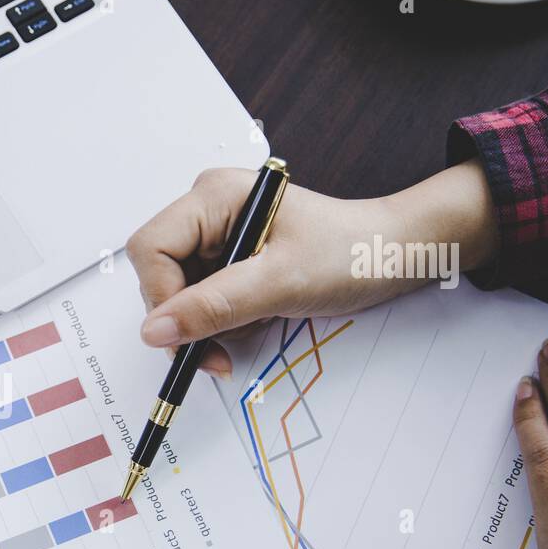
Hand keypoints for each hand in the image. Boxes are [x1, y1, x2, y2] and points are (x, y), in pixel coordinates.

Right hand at [126, 158, 499, 375]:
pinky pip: (202, 300)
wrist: (395, 256)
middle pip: (160, 275)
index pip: (151, 249)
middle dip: (187, 320)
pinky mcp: (229, 260)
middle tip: (217, 352)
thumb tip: (153, 332)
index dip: (162, 298)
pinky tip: (254, 320)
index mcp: (214, 196)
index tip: (187, 336)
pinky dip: (223, 322)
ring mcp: (218, 236)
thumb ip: (213, 307)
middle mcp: (208, 211)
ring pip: (179, 295)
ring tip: (252, 325)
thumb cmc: (352, 253)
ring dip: (209, 325)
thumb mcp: (279, 283)